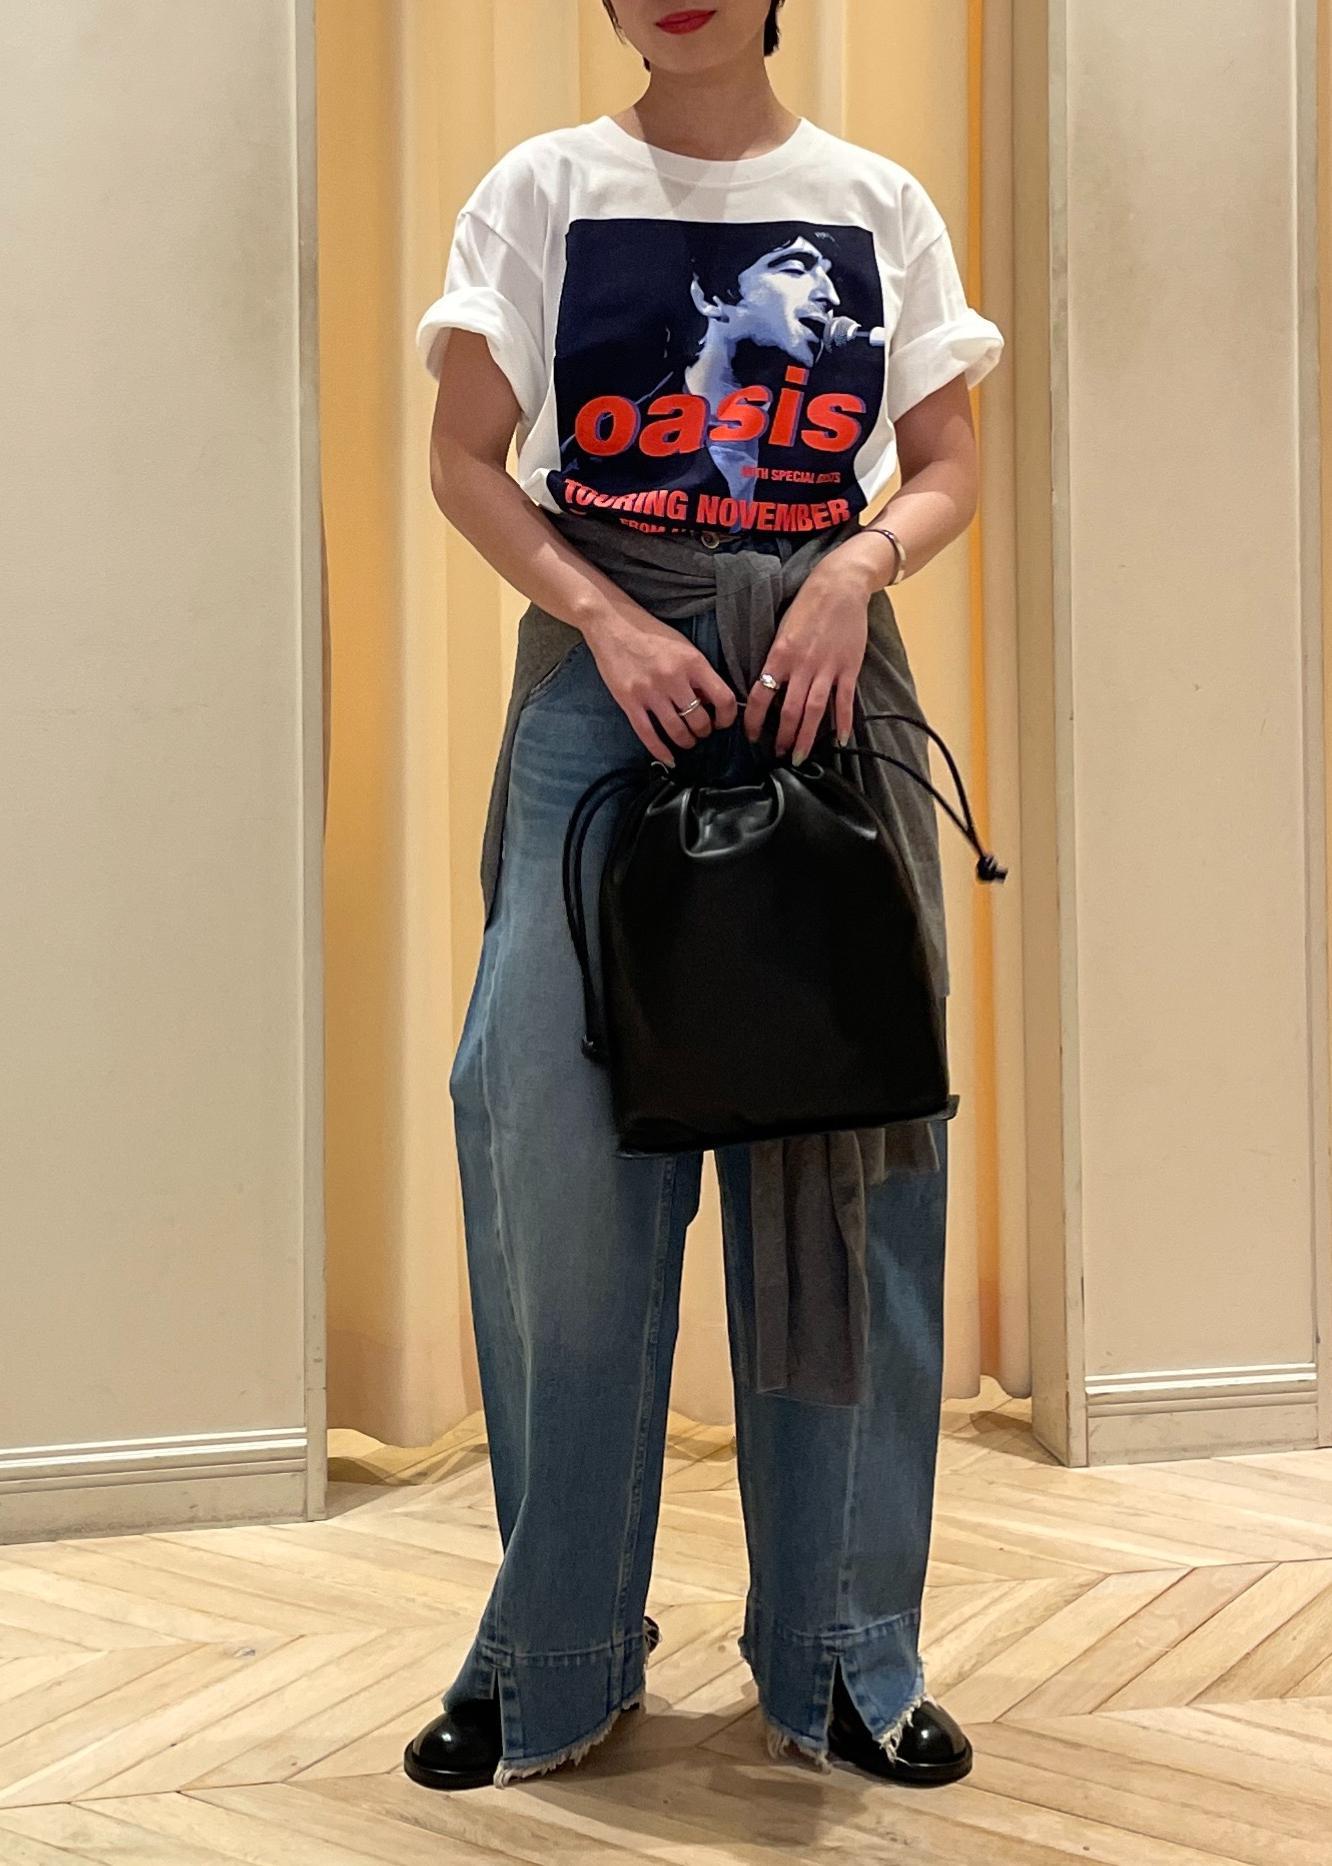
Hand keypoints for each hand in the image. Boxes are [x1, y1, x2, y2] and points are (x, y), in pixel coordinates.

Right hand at [584, 612, 738, 765]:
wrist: (612, 625)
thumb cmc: (650, 634)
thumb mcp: (684, 647)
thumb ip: (699, 673)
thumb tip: (712, 702)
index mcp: (692, 662)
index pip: (723, 699)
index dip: (727, 717)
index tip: (722, 722)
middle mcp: (673, 678)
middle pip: (700, 720)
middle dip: (704, 731)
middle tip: (701, 731)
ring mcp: (649, 691)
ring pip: (677, 731)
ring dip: (686, 741)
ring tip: (687, 740)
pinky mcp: (629, 701)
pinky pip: (648, 734)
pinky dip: (661, 751)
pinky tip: (669, 758)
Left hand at [742, 558, 868, 761]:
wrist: (840, 585)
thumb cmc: (808, 606)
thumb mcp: (782, 630)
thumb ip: (776, 660)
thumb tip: (767, 687)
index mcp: (780, 655)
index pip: (761, 695)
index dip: (754, 720)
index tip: (752, 735)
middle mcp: (802, 665)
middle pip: (789, 711)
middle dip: (783, 737)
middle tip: (779, 754)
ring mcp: (827, 668)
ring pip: (814, 712)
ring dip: (806, 738)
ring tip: (800, 756)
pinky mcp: (848, 668)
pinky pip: (844, 701)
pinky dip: (842, 723)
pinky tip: (839, 740)